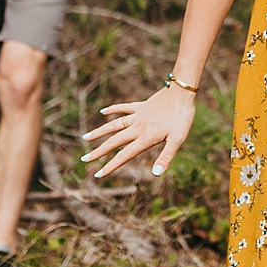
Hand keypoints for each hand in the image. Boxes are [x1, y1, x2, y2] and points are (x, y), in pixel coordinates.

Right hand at [81, 87, 195, 178]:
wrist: (182, 91)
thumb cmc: (182, 117)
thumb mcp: (178, 140)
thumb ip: (166, 157)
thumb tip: (155, 174)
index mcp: (145, 138)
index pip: (124, 156)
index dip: (110, 166)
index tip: (97, 175)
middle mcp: (137, 127)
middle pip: (114, 141)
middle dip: (98, 152)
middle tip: (84, 159)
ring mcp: (138, 115)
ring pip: (114, 124)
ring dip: (99, 131)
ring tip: (85, 137)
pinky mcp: (141, 105)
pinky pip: (123, 108)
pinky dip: (112, 109)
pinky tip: (103, 111)